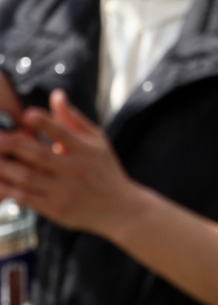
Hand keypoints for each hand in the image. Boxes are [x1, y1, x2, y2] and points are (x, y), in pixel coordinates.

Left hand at [0, 91, 138, 237]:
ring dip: (5, 168)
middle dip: (13, 145)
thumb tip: (56, 95)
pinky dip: (10, 190)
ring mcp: (63, 191)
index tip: (26, 115)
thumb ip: (73, 118)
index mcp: (85, 149)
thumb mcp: (97, 139)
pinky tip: (0, 183)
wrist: (118, 208)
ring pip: (28, 178)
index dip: (44, 122)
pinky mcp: (54, 210)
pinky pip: (27, 199)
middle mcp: (73, 169)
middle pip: (38, 155)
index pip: (62, 132)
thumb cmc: (105, 169)